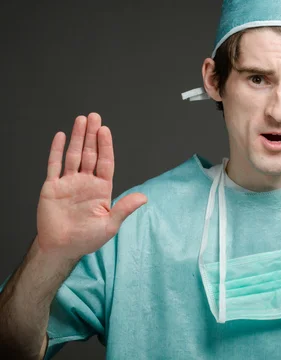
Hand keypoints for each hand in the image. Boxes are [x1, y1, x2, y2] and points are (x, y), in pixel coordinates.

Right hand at [36, 113, 146, 261]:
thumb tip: (144, 198)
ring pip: (74, 155)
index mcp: (101, 188)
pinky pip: (54, 165)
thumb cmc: (87, 238)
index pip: (105, 162)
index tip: (105, 130)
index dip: (105, 146)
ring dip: (77, 138)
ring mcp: (69, 183)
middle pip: (90, 154)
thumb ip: (124, 208)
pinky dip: (56, 150)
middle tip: (94, 116)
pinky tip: (61, 136)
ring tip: (81, 120)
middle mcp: (86, 182)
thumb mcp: (110, 224)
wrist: (61, 248)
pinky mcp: (52, 187)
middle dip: (92, 135)